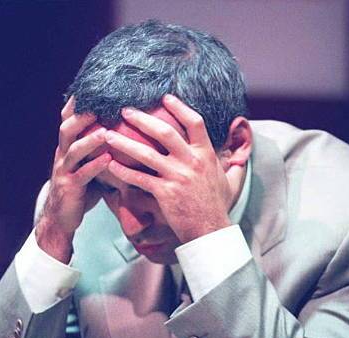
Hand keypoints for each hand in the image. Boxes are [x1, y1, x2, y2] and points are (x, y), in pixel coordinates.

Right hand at [35, 97, 110, 261]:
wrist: (61, 218)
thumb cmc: (80, 190)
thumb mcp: (88, 166)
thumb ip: (100, 150)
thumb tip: (127, 135)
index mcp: (67, 148)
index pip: (68, 120)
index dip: (77, 104)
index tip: (91, 87)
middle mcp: (62, 156)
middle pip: (67, 129)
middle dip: (82, 116)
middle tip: (99, 104)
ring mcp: (64, 172)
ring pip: (74, 150)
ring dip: (90, 140)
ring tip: (106, 131)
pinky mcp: (70, 188)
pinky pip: (82, 175)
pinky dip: (95, 166)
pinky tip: (108, 160)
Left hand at [104, 95, 235, 243]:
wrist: (211, 230)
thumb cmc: (218, 206)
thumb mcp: (230, 180)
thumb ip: (231, 165)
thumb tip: (240, 155)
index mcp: (206, 154)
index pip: (194, 122)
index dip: (179, 107)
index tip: (164, 97)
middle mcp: (191, 162)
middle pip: (164, 132)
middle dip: (142, 119)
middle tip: (125, 111)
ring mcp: (177, 177)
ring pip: (146, 154)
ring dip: (124, 143)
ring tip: (108, 135)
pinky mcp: (165, 193)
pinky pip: (139, 178)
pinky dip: (124, 172)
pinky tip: (111, 166)